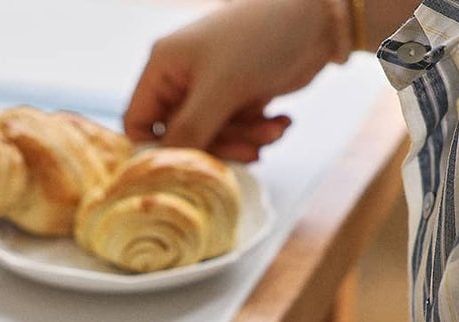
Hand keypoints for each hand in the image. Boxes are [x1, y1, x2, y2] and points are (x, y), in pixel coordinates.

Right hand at [124, 0, 341, 160]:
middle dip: (217, 146)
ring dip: (244, 141)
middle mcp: (182, 79)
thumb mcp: (220, 88)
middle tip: (248, 151)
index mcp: (164, 67)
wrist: (320, 17)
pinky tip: (279, 123)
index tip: (181, 165)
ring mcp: (211, 89)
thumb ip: (188, 131)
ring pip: (212, 139)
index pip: (138, 122)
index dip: (155, 149)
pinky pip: (236, 132)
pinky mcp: (238, 97)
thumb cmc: (262, 38)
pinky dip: (258, 133)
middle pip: (181, 137)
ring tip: (273, 131)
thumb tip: (163, 167)